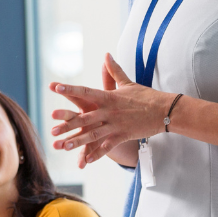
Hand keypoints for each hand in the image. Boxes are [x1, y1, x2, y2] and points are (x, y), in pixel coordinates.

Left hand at [50, 54, 173, 164]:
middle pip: (85, 118)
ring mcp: (115, 125)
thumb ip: (114, 71)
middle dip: (68, 124)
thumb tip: (106, 55)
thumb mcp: (128, 83)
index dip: (70, 89)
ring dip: (78, 142)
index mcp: (109, 97)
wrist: (164, 110)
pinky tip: (86, 161)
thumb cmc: (146, 96)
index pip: (86, 92)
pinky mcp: (122, 136)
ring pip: (93, 134)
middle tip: (52, 130)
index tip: (55, 87)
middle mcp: (109, 111)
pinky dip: (97, 154)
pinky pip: (107, 146)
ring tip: (63, 147)